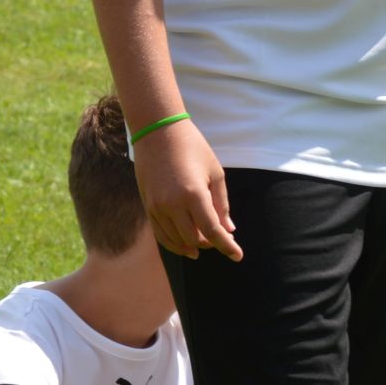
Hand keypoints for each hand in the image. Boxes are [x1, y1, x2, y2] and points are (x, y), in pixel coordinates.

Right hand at [133, 120, 242, 261]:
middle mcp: (172, 204)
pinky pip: (161, 234)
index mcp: (194, 194)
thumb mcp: (215, 172)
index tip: (238, 256)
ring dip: (193, 246)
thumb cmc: (192, 147)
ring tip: (204, 244)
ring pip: (177, 240)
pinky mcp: (148, 205)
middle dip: (211, 244)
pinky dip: (174, 243)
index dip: (227, 246)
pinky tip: (185, 246)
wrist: (157, 130)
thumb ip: (221, 204)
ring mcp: (157, 206)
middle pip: (195, 239)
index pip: (213, 231)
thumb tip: (228, 229)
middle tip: (221, 238)